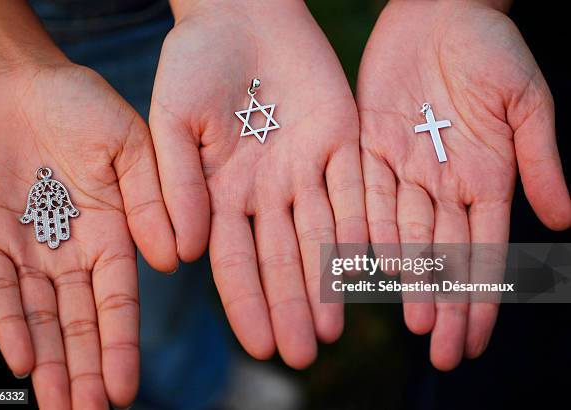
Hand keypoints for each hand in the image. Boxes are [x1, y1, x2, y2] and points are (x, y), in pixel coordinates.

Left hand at [0, 63, 175, 407]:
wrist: (16, 80)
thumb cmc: (81, 105)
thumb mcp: (132, 145)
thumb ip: (151, 200)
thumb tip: (169, 261)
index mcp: (114, 231)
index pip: (119, 300)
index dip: (121, 344)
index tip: (124, 388)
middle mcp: (73, 249)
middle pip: (80, 322)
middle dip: (86, 369)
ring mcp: (29, 246)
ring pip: (39, 317)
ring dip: (50, 363)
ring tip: (59, 408)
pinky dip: (7, 322)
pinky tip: (20, 360)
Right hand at [151, 0, 367, 367]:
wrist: (239, 11)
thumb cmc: (193, 62)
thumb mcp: (170, 121)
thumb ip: (177, 185)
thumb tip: (184, 254)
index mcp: (221, 191)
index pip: (233, 258)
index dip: (245, 301)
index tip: (258, 345)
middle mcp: (266, 190)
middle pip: (281, 257)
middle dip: (290, 304)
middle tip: (302, 354)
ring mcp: (305, 168)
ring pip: (320, 233)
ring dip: (327, 280)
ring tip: (332, 328)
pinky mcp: (341, 140)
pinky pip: (356, 188)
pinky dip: (363, 226)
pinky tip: (368, 265)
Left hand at [357, 0, 569, 369]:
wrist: (439, 11)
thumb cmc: (492, 49)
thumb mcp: (527, 101)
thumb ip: (539, 160)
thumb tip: (564, 220)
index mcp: (484, 177)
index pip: (483, 250)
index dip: (479, 295)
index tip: (475, 340)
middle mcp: (442, 184)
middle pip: (442, 254)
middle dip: (443, 302)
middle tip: (440, 351)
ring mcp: (404, 170)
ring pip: (403, 235)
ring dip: (407, 280)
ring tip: (411, 322)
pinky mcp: (368, 151)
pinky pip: (366, 197)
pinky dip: (367, 232)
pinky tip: (368, 268)